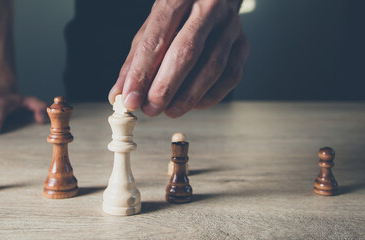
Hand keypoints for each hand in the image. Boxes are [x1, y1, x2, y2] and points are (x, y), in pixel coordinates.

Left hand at [108, 0, 249, 117]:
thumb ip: (136, 59)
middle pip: (187, 52)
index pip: (157, 38)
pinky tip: (194, 104)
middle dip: (166, 87)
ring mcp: (230, 25)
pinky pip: (231, 75)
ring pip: (213, 66)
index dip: (142, 73)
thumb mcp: (153, 26)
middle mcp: (208, 7)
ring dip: (189, 95)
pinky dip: (211, 94)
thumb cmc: (180, 12)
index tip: (131, 99)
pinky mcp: (243, 43)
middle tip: (151, 109)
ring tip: (170, 110)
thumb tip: (121, 94)